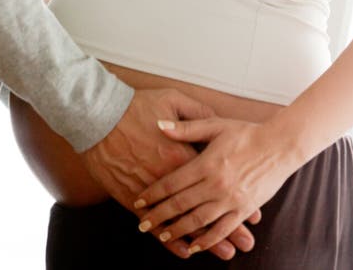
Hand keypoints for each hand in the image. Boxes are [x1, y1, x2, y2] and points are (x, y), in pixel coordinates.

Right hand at [81, 89, 259, 259]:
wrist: (99, 117)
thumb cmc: (135, 106)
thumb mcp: (172, 100)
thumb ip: (196, 114)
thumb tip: (214, 122)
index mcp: (183, 154)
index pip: (216, 183)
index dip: (234, 198)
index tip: (253, 214)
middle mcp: (171, 178)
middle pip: (204, 208)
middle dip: (228, 229)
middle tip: (245, 243)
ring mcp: (152, 191)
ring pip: (183, 222)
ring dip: (206, 240)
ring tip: (225, 252)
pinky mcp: (133, 199)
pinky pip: (157, 225)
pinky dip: (171, 241)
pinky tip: (186, 251)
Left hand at [133, 115, 297, 254]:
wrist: (280, 145)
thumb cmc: (246, 132)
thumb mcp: (215, 125)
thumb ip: (186, 129)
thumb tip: (159, 125)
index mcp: (207, 163)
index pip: (172, 182)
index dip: (153, 194)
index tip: (139, 201)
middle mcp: (216, 184)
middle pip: (181, 204)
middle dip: (159, 216)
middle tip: (142, 225)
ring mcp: (231, 199)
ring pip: (198, 220)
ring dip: (178, 231)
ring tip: (162, 236)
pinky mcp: (244, 209)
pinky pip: (222, 229)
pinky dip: (207, 241)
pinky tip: (194, 247)